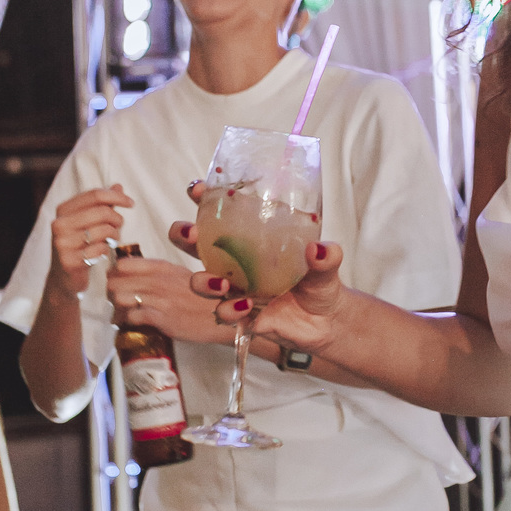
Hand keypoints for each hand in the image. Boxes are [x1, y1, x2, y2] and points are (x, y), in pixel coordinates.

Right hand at [49, 185, 133, 299]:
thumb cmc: (80, 245)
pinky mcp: (69, 261)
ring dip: (115, 236)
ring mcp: (62, 243)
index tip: (131, 203)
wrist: (64, 278)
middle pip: (102, 212)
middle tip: (119, 227)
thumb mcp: (88, 222)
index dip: (117, 196)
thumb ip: (103, 205)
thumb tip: (118, 185)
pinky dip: (107, 251)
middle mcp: (59, 224)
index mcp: (63, 210)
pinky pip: (101, 250)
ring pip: (104, 231)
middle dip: (117, 219)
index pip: (95, 194)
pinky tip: (102, 253)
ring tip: (111, 240)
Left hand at [108, 254, 229, 344]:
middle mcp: (160, 280)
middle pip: (115, 281)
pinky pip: (131, 317)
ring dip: (117, 308)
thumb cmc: (204, 298)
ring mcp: (161, 299)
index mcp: (164, 267)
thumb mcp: (182, 277)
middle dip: (111, 292)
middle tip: (117, 302)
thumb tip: (131, 271)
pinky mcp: (162, 319)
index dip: (114, 275)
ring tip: (122, 314)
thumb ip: (158, 272)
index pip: (124, 264)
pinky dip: (127, 322)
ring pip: (119, 298)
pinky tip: (132, 323)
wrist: (227, 318)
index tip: (117, 283)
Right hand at [173, 197, 350, 353]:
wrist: (324, 321)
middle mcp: (233, 261)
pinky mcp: (238, 315)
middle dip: (183, 235)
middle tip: (191, 233)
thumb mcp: (326, 266)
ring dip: (203, 281)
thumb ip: (327, 257)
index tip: (198, 189)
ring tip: (222, 283)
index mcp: (249, 238)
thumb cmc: (318, 282)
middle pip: (193, 243)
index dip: (201, 198)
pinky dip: (230, 310)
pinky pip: (223, 313)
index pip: (218, 212)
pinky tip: (247, 306)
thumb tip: (320, 249)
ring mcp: (233, 288)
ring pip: (200, 282)